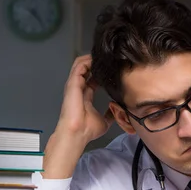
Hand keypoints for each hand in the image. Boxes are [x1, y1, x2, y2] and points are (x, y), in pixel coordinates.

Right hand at [42, 55, 113, 178]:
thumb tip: (117, 111)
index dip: (100, 73)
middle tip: (109, 59)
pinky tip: (98, 59)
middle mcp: (79, 89)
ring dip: (91, 58)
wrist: (77, 133)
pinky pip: (79, 66)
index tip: (111, 70)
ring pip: (81, 64)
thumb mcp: (104, 122)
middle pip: (85, 69)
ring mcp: (75, 85)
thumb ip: (110, 115)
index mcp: (85, 96)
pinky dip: (87, 60)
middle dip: (96, 62)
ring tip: (103, 55)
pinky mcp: (73, 83)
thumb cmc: (87, 130)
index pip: (91, 80)